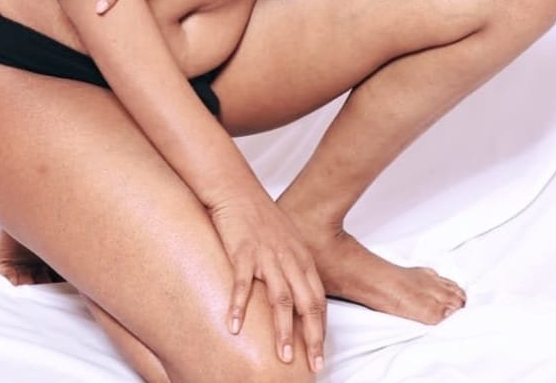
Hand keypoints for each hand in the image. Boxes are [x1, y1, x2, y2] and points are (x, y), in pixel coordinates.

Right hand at [208, 191, 326, 372]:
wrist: (238, 190)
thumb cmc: (260, 217)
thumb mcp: (287, 241)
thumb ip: (294, 267)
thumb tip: (299, 297)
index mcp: (301, 258)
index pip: (318, 299)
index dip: (321, 328)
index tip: (321, 354)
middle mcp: (289, 258)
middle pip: (306, 303)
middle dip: (312, 338)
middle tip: (313, 365)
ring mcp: (266, 255)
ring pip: (280, 298)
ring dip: (283, 330)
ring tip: (283, 356)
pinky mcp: (243, 252)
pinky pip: (242, 284)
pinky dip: (239, 307)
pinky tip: (234, 327)